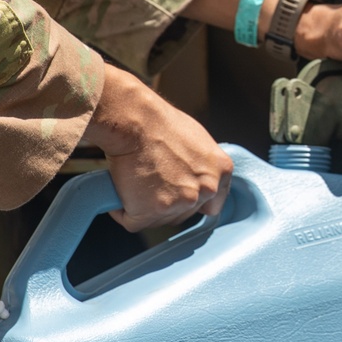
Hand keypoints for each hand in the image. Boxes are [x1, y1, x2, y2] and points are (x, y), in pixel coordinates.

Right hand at [83, 64, 232, 231]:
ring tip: (134, 182)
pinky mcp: (151, 213)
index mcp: (221, 172)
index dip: (192, 200)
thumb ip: (203, 165)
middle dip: (168, 203)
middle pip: (185, 214)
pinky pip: (133, 222)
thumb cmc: (159, 121)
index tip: (178, 195)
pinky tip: (120, 193)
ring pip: (159, 219)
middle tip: (149, 182)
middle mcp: (205, 191)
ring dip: (145, 208)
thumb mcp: (197, 139)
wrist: (134, 120)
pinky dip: (123, 211)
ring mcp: (179, 204)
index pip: (212, 204)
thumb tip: (193, 177)